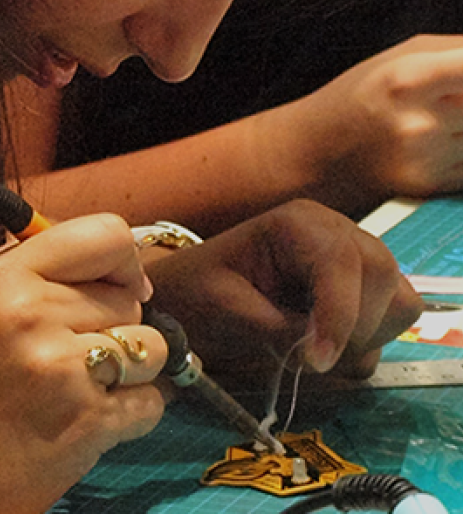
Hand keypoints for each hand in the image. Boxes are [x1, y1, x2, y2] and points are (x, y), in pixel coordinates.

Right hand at [0, 214, 166, 513]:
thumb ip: (25, 262)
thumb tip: (94, 249)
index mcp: (4, 277)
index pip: (106, 234)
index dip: (124, 259)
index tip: (123, 284)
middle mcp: (34, 314)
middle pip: (130, 298)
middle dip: (114, 322)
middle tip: (75, 348)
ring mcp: (62, 369)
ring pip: (151, 346)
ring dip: (130, 367)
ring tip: (88, 382)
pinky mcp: (87, 422)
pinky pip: (152, 399)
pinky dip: (133, 410)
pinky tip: (94, 416)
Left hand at [146, 200, 421, 383]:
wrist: (188, 295)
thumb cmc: (196, 293)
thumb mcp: (224, 308)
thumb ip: (276, 327)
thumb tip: (323, 352)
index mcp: (298, 223)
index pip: (342, 262)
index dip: (338, 316)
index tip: (315, 362)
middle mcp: (334, 231)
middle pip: (381, 276)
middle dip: (353, 328)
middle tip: (308, 358)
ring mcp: (352, 258)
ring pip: (397, 301)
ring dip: (362, 338)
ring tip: (310, 351)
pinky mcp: (358, 289)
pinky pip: (390, 320)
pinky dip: (364, 345)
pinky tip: (321, 347)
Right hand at [268, 34, 462, 206]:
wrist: (310, 155)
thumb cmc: (356, 98)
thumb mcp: (402, 57)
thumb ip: (462, 50)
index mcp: (411, 78)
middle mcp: (420, 122)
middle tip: (455, 103)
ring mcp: (425, 160)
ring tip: (447, 118)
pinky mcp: (428, 188)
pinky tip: (441, 142)